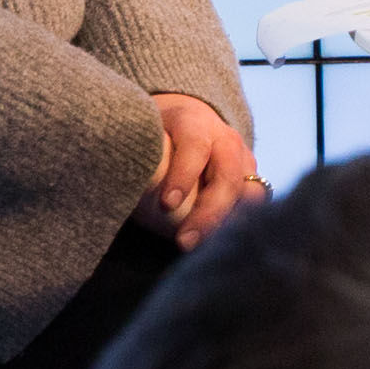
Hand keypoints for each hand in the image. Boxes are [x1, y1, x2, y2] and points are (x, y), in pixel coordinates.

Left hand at [136, 95, 264, 248]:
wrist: (185, 123)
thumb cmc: (153, 137)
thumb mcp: (144, 139)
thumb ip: (141, 161)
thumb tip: (117, 193)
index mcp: (194, 121)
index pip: (195, 147)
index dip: (183, 175)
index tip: (167, 205)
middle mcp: (225, 139)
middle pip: (227, 177)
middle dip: (208, 213)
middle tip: (184, 242)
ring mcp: (243, 160)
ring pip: (250, 193)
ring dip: (227, 223)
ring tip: (203, 247)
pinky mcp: (251, 180)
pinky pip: (252, 206)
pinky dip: (235, 225)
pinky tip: (215, 244)